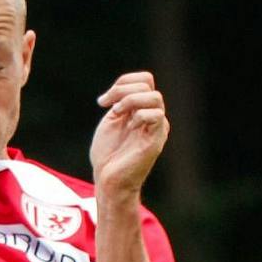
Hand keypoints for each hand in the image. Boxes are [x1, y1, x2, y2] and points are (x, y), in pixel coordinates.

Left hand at [89, 72, 169, 200]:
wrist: (108, 181)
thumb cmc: (108, 155)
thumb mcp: (111, 121)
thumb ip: (120, 102)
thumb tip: (122, 88)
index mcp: (143, 110)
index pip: (144, 80)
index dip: (123, 82)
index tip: (103, 102)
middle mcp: (153, 116)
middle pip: (147, 84)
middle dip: (122, 90)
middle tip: (106, 106)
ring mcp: (157, 127)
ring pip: (154, 96)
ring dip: (130, 100)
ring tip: (115, 114)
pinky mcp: (157, 139)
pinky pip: (156, 115)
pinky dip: (139, 115)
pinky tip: (128, 127)